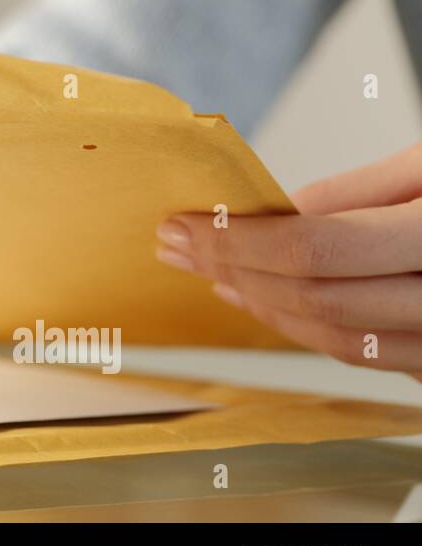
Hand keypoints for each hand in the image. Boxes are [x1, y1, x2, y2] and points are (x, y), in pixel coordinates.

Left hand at [155, 143, 421, 377]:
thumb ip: (356, 191)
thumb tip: (276, 213)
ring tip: (215, 277)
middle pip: (315, 299)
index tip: (184, 226)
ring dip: (263, 307)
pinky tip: (271, 304)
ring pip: (336, 339)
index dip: (236, 241)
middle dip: (233, 271)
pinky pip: (366, 353)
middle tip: (179, 248)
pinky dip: (310, 328)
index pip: (312, 249)